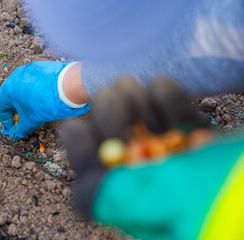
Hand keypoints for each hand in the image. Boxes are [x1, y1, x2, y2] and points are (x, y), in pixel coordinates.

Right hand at [0, 61, 89, 138]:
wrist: (68, 87)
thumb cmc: (46, 103)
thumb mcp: (32, 120)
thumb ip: (21, 129)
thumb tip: (16, 134)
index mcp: (8, 88)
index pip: (0, 107)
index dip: (5, 120)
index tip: (12, 128)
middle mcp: (16, 76)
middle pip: (11, 97)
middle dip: (16, 111)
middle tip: (23, 120)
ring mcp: (29, 69)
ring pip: (23, 88)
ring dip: (26, 101)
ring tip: (36, 110)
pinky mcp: (41, 67)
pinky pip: (34, 81)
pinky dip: (36, 91)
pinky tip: (45, 99)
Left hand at [61, 78, 243, 238]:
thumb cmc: (230, 200)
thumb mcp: (166, 203)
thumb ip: (114, 198)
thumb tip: (74, 181)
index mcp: (143, 212)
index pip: (97, 189)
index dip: (81, 156)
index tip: (73, 124)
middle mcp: (159, 189)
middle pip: (118, 152)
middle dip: (110, 119)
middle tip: (114, 92)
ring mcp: (181, 164)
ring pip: (144, 130)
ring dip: (135, 103)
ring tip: (134, 86)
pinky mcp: (204, 144)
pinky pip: (177, 122)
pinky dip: (168, 100)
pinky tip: (165, 85)